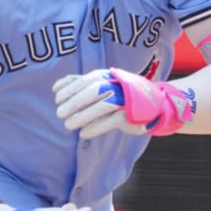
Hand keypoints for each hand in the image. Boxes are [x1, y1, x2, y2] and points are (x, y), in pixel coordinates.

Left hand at [53, 68, 195, 138]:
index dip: (69, 89)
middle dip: (74, 102)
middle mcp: (117, 85)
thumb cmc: (121, 95)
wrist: (154, 104)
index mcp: (107, 76)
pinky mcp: (131, 115)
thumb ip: (80, 84)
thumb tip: (56, 86)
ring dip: (82, 116)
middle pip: (93, 91)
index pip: (85, 80)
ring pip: (102, 106)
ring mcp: (125, 100)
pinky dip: (96, 127)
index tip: (57, 99)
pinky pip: (112, 121)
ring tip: (68, 125)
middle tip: (59, 113)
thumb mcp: (101, 85)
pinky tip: (84, 133)